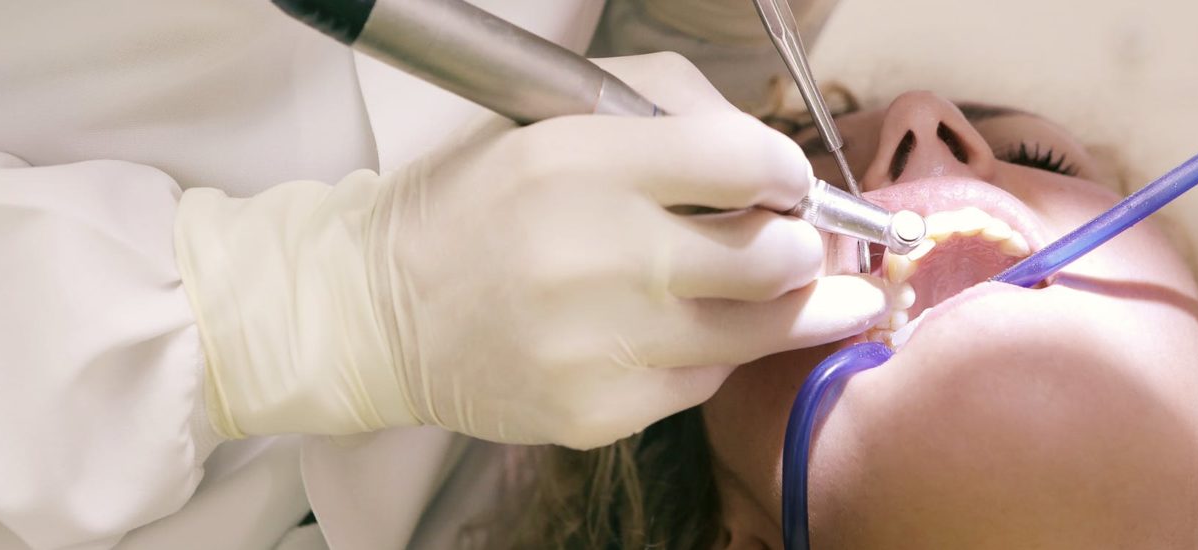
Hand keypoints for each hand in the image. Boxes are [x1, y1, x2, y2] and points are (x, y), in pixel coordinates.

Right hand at [175, 52, 887, 449]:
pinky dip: (711, 353)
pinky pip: (702, 381)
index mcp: (580, 161)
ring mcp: (597, 344)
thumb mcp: (556, 121)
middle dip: (805, 248)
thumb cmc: (477, 203)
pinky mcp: (596, 412)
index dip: (789, 174)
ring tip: (817, 297)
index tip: (789, 186)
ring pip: (755, 332)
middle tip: (798, 245)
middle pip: (772, 259)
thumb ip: (669, 113)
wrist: (380, 311)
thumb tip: (769, 161)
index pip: (746, 161)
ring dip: (798, 310)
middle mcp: (594, 254)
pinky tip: (689, 332)